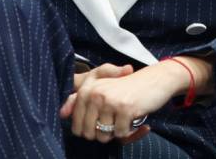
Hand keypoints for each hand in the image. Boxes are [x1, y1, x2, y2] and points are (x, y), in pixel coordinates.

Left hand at [59, 61, 189, 142]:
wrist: (155, 80)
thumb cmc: (127, 88)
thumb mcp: (102, 90)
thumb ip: (79, 100)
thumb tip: (61, 113)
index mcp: (87, 89)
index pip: (76, 126)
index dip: (89, 130)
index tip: (101, 120)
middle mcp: (95, 93)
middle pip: (89, 134)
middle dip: (102, 133)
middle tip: (114, 119)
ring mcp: (109, 100)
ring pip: (104, 136)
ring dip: (115, 132)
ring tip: (123, 117)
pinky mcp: (124, 108)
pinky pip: (120, 135)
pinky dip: (128, 131)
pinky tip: (133, 117)